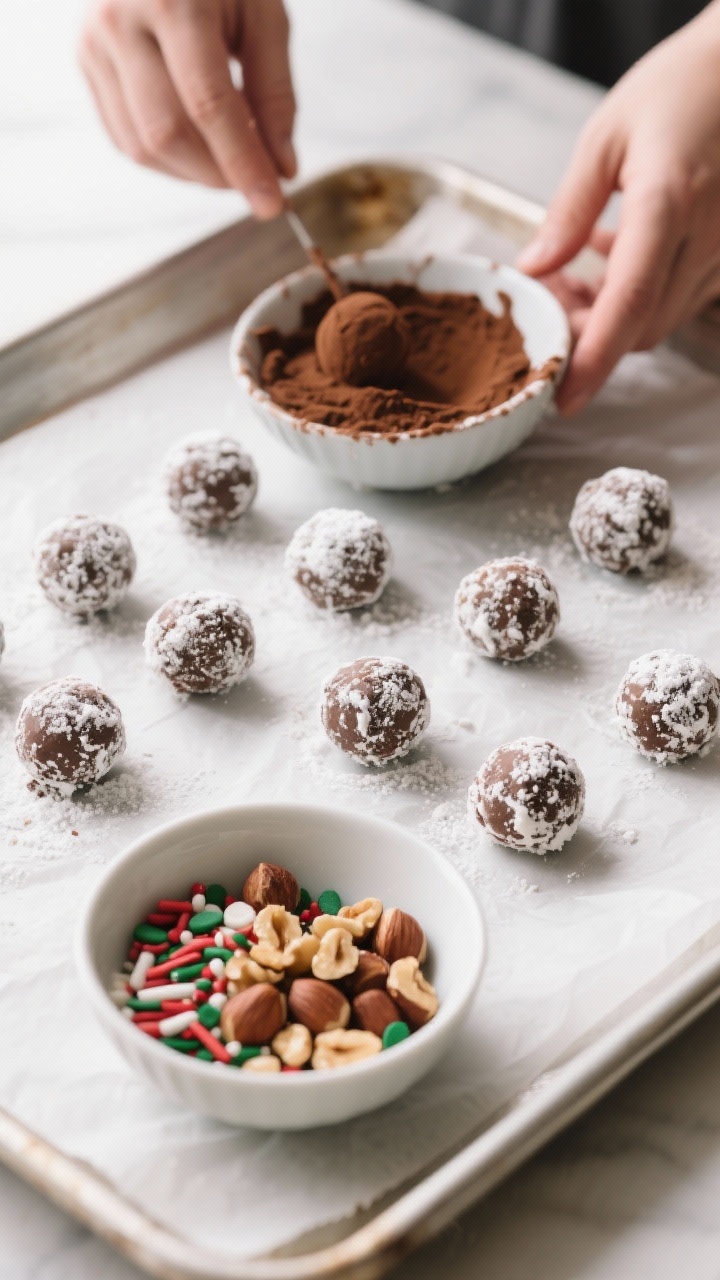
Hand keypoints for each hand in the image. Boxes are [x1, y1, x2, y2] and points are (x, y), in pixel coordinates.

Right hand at [78, 0, 295, 217]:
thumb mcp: (264, 14)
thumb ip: (276, 92)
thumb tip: (281, 168)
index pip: (209, 106)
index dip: (243, 163)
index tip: (272, 203)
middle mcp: (119, 21)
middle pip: (169, 133)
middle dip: (219, 173)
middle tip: (258, 181)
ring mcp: (93, 43)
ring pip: (142, 146)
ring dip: (194, 171)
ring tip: (230, 155)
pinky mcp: (86, 62)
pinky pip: (125, 137)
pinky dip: (167, 158)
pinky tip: (198, 143)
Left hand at [517, 1, 719, 413]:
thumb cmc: (682, 86)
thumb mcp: (607, 137)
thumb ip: (568, 211)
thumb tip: (534, 269)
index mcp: (669, 202)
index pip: (629, 303)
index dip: (594, 359)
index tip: (564, 398)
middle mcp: (708, 235)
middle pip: (642, 326)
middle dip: (589, 332)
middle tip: (548, 300)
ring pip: (661, 317)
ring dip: (611, 314)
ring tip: (574, 271)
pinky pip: (681, 296)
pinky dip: (640, 295)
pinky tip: (614, 253)